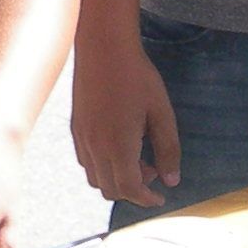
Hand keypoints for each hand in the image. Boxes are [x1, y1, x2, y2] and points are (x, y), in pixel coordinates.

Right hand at [72, 32, 178, 209]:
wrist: (104, 48)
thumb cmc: (137, 77)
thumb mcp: (162, 113)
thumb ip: (168, 149)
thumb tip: (171, 180)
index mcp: (118, 145)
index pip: (129, 189)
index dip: (146, 199)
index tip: (160, 198)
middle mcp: (95, 147)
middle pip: (110, 190)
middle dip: (134, 190)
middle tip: (153, 169)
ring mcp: (82, 138)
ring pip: (96, 178)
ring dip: (117, 179)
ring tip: (137, 156)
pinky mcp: (76, 128)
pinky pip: (86, 161)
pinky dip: (104, 166)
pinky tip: (119, 145)